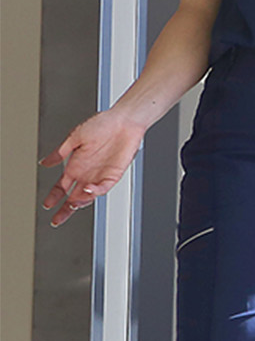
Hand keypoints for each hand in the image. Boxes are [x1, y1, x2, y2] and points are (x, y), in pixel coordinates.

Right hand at [40, 109, 148, 227]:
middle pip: (74, 196)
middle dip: (65, 209)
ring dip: (80, 201)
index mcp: (76, 165)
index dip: (54, 196)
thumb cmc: (103, 124)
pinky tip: (89, 190)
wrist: (124, 120)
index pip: (62, 186)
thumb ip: (60, 152)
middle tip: (57, 220)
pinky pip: (105, 186)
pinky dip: (97, 191)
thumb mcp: (75, 138)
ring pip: (89, 195)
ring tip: (73, 204)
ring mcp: (101, 174)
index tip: (47, 205)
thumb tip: (44, 163)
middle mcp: (88, 172)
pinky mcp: (115, 173)